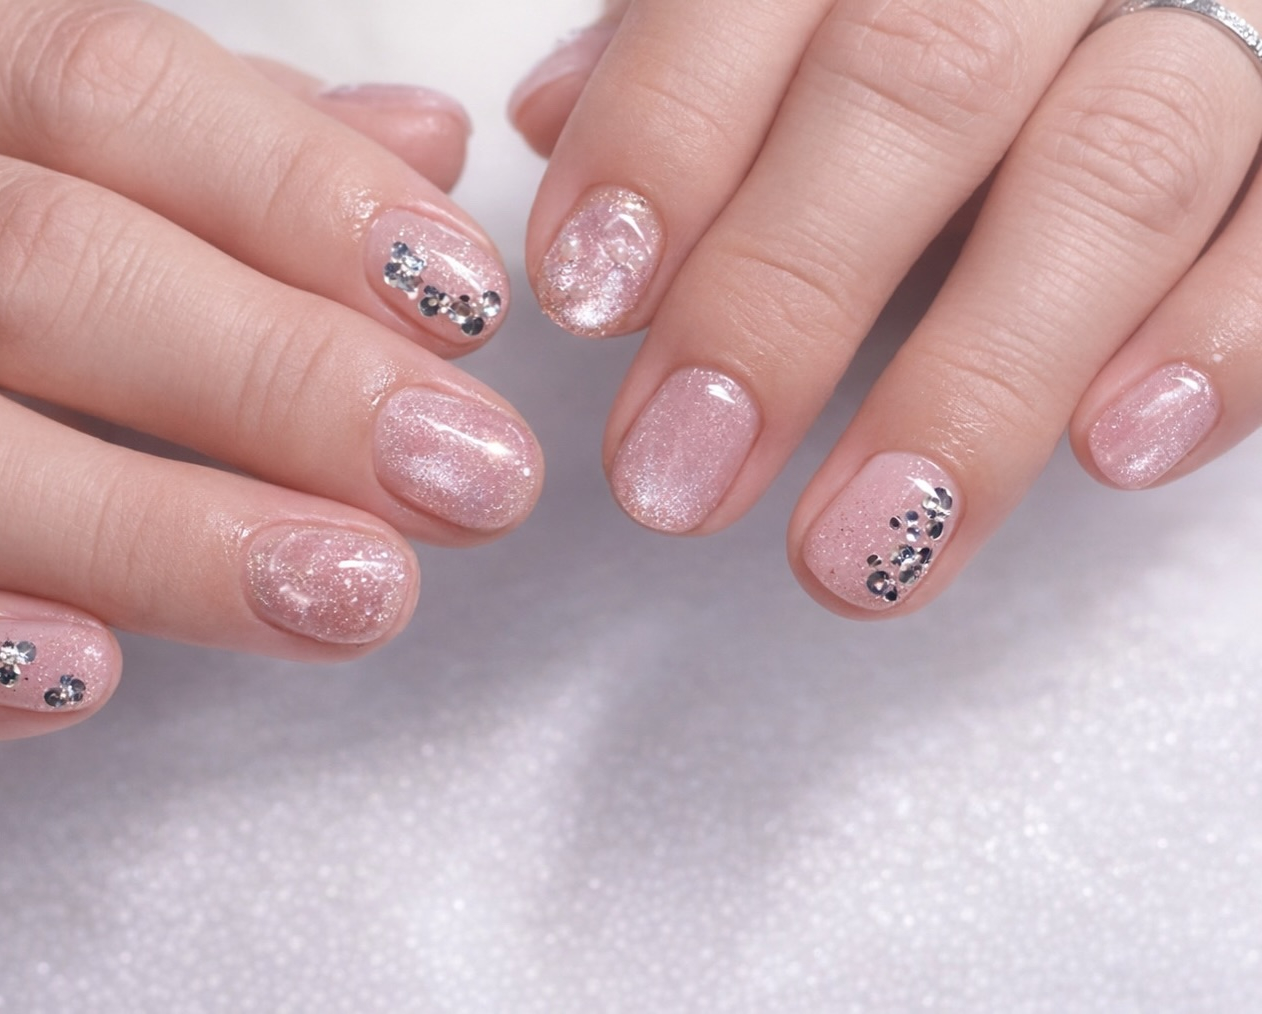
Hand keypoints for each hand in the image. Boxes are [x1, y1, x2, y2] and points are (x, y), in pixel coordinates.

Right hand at [0, 0, 541, 739]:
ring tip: (354, 593)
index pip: (108, 88)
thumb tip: (418, 148)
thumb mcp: (2, 104)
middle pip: (37, 266)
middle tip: (469, 477)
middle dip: (275, 382)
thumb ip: (208, 135)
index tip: (463, 305)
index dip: (301, 198)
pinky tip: (84, 676)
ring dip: (154, 532)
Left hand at [511, 0, 1261, 614]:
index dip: (666, 138)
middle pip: (920, 80)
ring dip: (975, 381)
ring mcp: (1207, 30)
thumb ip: (683, 50)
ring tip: (858, 552)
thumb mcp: (784, 6)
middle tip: (672, 477)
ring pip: (1113, 169)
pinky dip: (1221, 338)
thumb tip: (551, 122)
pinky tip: (1118, 453)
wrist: (1125, 3)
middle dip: (782, 293)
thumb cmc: (919, 20)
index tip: (589, 295)